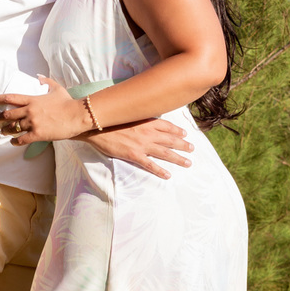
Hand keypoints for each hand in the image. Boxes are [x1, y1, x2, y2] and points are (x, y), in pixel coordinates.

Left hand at [0, 77, 89, 143]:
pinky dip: (15, 141)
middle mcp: (30, 111)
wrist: (77, 115)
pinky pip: (22, 139)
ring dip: (5, 130)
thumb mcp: (57, 88)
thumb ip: (46, 82)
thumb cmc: (68, 102)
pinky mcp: (38, 134)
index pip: (9, 98)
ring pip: (13, 128)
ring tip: (2, 132)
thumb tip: (38, 76)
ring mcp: (33, 123)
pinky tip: (13, 142)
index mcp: (32, 99)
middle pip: (7, 115)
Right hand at [79, 118, 193, 179]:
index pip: (167, 126)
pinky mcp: (134, 155)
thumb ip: (140, 118)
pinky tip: (168, 175)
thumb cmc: (111, 120)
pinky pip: (150, 165)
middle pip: (170, 140)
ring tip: (188, 162)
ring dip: (178, 158)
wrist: (97, 127)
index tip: (185, 134)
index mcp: (146, 122)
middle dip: (183, 145)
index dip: (177, 130)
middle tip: (192, 149)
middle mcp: (148, 133)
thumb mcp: (129, 115)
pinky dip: (160, 170)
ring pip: (165, 152)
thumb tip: (148, 121)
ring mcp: (142, 145)